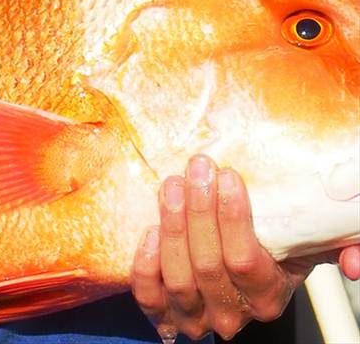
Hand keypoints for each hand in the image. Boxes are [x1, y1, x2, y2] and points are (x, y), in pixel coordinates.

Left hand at [130, 155, 348, 341]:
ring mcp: (195, 316)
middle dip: (199, 210)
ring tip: (172, 184)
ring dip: (172, 226)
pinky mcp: (162, 310)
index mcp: (267, 296)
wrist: (236, 265)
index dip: (232, 217)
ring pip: (178, 278)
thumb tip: (354, 261)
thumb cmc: (271, 244)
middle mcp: (231, 313)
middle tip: (197, 168)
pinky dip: (145, 264)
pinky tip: (149, 229)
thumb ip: (337, 244)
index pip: (245, 261)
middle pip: (207, 265)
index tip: (227, 175)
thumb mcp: (305, 242)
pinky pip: (149, 295)